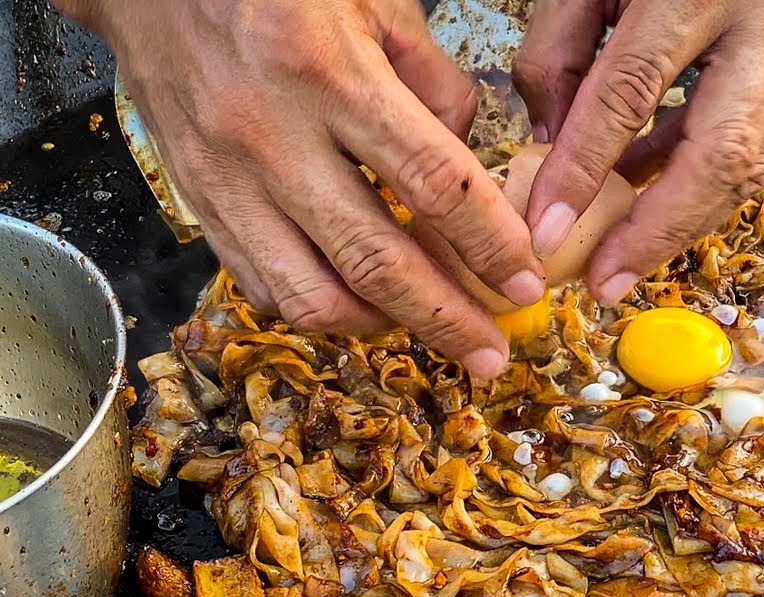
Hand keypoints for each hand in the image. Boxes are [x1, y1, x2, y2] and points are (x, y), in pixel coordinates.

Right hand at [56, 0, 545, 377]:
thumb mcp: (374, 4)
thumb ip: (436, 85)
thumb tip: (474, 164)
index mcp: (329, 73)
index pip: (434, 184)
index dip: (490, 246)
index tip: (527, 283)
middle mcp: (272, 135)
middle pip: (375, 260)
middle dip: (446, 319)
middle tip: (490, 354)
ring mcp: (227, 178)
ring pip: (310, 296)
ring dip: (380, 327)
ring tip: (428, 329)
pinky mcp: (197, 203)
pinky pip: (260, 286)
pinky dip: (318, 309)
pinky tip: (360, 306)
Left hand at [514, 0, 763, 304]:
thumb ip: (560, 52)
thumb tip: (552, 148)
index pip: (631, 89)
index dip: (583, 169)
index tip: (544, 230)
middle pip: (723, 156)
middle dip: (659, 233)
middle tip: (606, 282)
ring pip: (750, 164)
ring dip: (683, 220)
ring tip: (622, 258)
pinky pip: (751, 144)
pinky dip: (696, 180)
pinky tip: (648, 196)